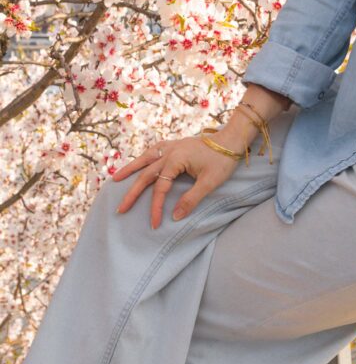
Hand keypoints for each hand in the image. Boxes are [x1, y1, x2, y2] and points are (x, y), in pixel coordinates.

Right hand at [110, 134, 241, 228]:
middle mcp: (169, 151)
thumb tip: (175, 217)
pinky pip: (153, 151)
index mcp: (176, 159)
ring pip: (145, 158)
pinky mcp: (176, 144)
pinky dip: (143, 158)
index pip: (160, 187)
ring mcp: (171, 146)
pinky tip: (139, 162)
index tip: (154, 223)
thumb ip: (191, 199)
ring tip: (115, 179)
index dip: (156, 207)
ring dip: (130, 169)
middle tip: (120, 209)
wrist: (232, 140)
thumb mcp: (210, 182)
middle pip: (146, 174)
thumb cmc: (222, 160)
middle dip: (132, 192)